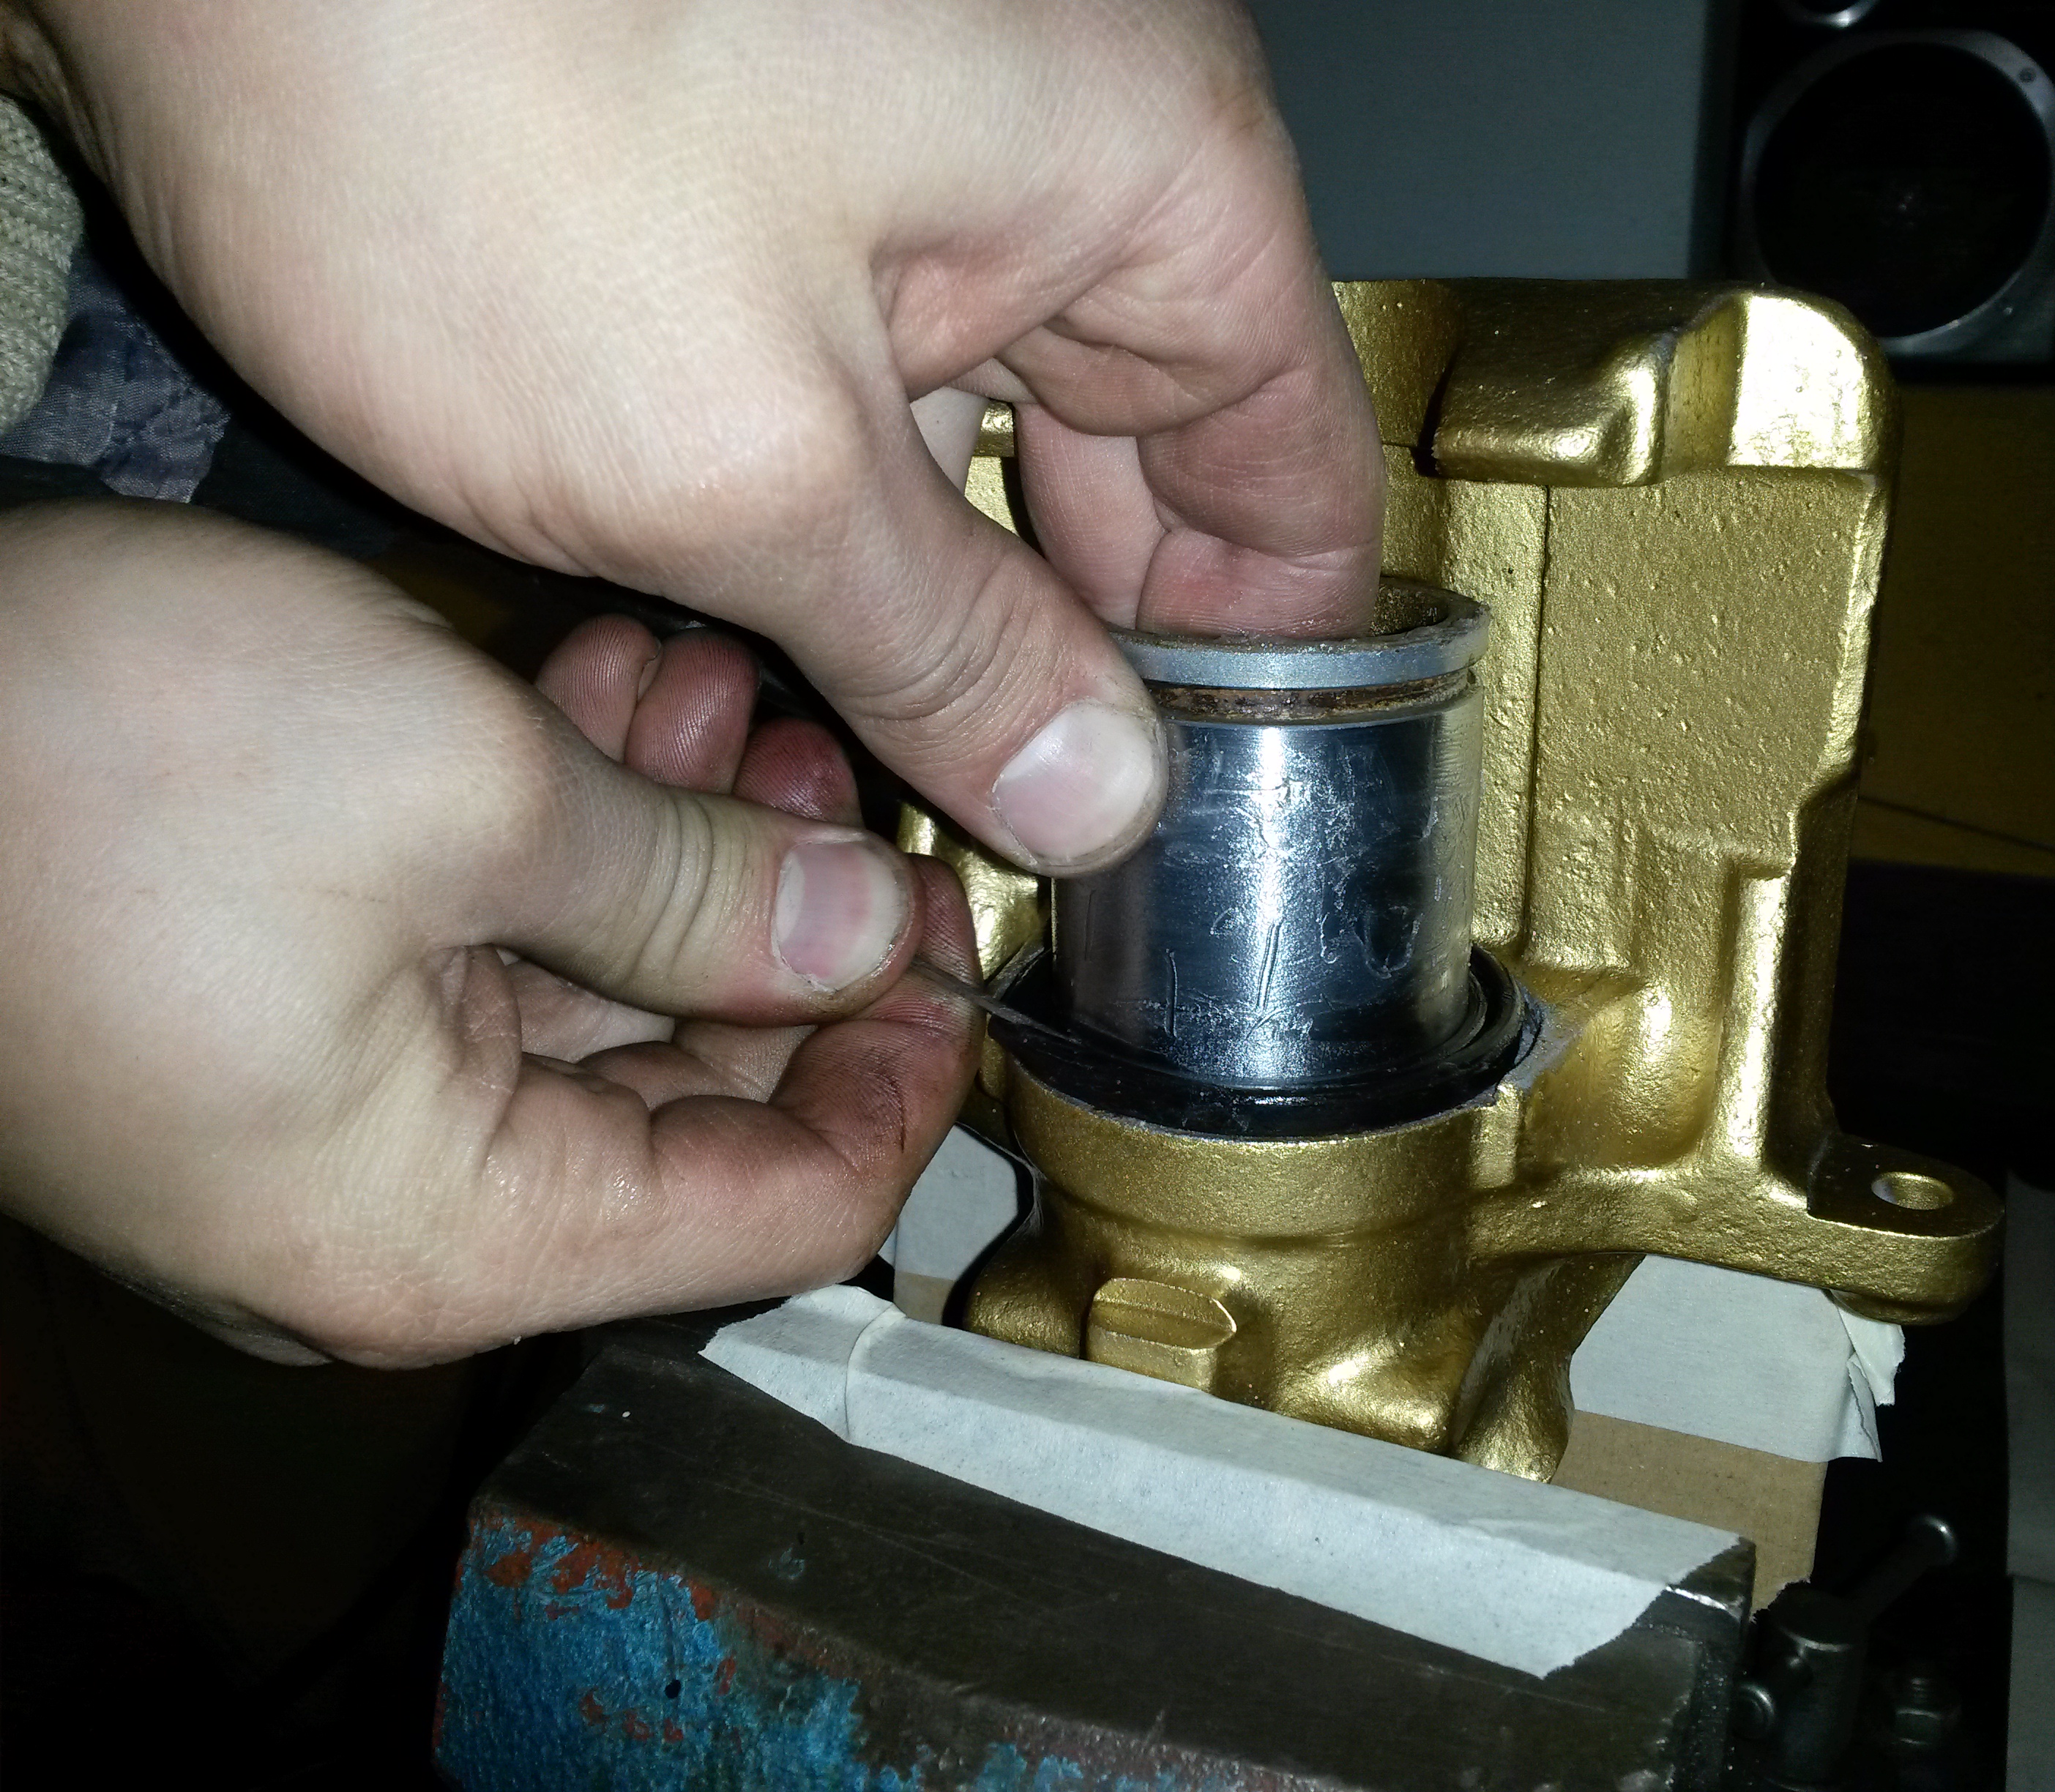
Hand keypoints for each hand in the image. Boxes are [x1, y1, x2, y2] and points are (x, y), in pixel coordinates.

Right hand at [0, 502, 977, 1364]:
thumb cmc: (95, 768)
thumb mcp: (460, 797)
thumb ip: (700, 887)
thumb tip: (871, 935)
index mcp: (454, 1238)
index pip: (780, 1215)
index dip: (898, 1079)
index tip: (956, 936)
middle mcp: (398, 1215)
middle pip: (696, 1101)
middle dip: (787, 921)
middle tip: (848, 765)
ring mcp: (331, 1116)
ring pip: (596, 999)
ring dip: (684, 844)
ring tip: (735, 684)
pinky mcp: (280, 1015)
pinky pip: (482, 949)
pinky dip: (567, 830)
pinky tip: (624, 691)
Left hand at [4, 0, 1383, 872]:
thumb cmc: (455, 87)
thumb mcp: (746, 459)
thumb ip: (952, 650)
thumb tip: (1091, 788)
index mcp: (1138, 180)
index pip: (1293, 475)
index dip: (1256, 674)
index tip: (1189, 832)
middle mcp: (1044, 158)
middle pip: (1141, 478)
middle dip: (1067, 673)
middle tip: (1002, 847)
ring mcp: (895, 166)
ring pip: (978, 458)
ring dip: (921, 621)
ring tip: (863, 779)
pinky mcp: (755, 191)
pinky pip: (848, 398)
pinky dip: (816, 530)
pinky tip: (758, 657)